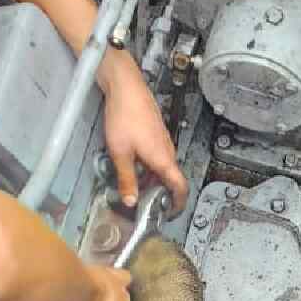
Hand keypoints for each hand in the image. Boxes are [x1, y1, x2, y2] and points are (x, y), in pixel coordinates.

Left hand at [99, 51, 187, 210]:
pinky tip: (133, 163)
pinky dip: (150, 165)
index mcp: (163, 159)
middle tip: (145, 202)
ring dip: (153, 178)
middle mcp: (168, 150)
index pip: (180, 187)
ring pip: (163, 167)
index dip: (178, 204)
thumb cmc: (125, 114)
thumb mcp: (120, 153)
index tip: (171, 213)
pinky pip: (158, 155)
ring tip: (135, 184)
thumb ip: (126, 179)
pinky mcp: (156, 132)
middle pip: (171, 179)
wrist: (126, 87)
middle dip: (160, 193)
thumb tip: (130, 199)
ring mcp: (163, 140)